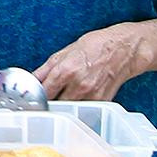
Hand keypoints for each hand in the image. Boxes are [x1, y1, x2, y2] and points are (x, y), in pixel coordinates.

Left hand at [34, 23, 151, 100]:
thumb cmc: (96, 46)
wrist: (125, 49)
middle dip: (48, 102)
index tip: (32, 97)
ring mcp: (90, 96)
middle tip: (47, 97)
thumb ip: (45, 69)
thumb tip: (30, 80)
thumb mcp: (65, 52)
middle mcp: (78, 86)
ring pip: (68, 110)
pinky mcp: (100, 102)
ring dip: (62, 106)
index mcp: (65, 71)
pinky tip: (78, 96)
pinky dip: (77, 106)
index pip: (42, 93)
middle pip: (53, 104)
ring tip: (63, 95)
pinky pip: (83, 109)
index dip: (35, 96)